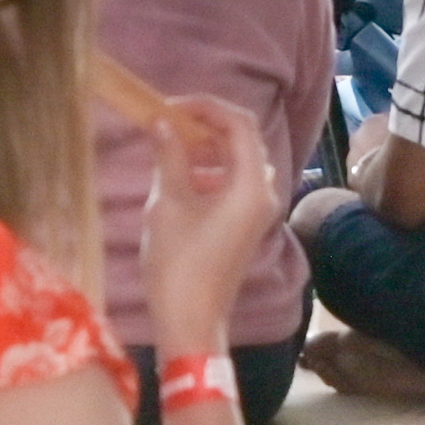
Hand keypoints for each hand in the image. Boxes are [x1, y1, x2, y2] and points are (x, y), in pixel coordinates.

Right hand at [137, 96, 278, 341]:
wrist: (191, 319)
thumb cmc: (179, 262)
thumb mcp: (168, 203)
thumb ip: (169, 155)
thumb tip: (161, 121)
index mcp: (251, 184)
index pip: (239, 124)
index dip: (205, 107)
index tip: (170, 106)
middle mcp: (263, 192)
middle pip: (243, 139)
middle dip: (206, 124)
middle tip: (168, 121)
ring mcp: (257, 210)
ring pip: (238, 160)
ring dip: (207, 147)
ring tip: (170, 145)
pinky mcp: (246, 223)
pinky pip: (234, 182)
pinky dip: (211, 170)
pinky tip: (181, 174)